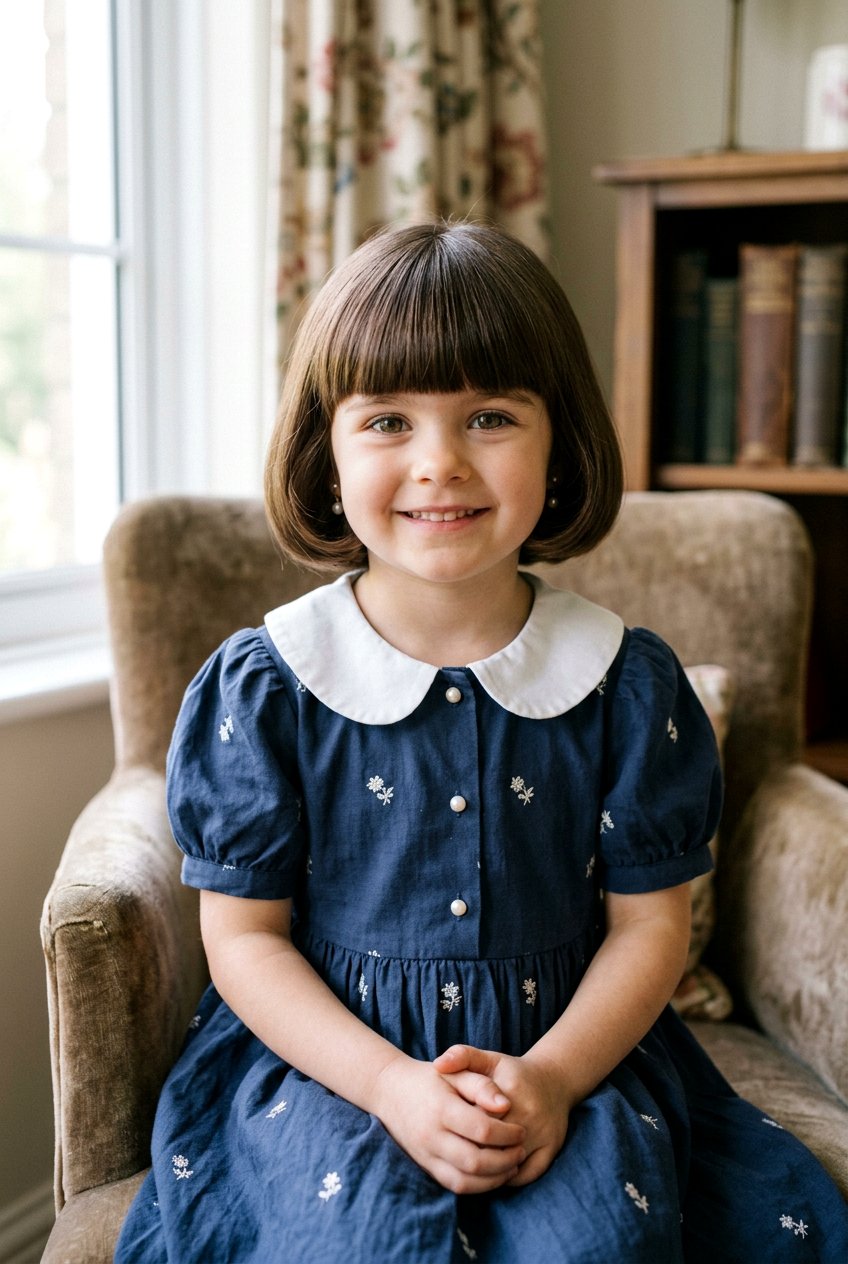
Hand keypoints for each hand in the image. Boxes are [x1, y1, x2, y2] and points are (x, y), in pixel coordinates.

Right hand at [370, 1053, 525, 1193]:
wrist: (391, 1091)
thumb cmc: (430, 1078)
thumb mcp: (456, 1072)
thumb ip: (482, 1085)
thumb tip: (506, 1105)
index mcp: (441, 1109)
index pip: (482, 1130)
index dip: (508, 1134)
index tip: (521, 1131)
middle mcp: (431, 1136)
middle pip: (476, 1161)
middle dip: (505, 1160)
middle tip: (522, 1151)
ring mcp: (426, 1155)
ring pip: (465, 1181)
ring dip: (494, 1179)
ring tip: (513, 1166)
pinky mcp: (425, 1167)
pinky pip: (454, 1186)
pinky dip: (478, 1186)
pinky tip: (494, 1175)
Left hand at [433, 1045, 570, 1186]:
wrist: (554, 1081)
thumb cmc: (513, 1073)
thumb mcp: (489, 1059)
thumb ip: (462, 1056)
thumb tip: (437, 1064)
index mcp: (508, 1091)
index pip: (476, 1119)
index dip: (461, 1128)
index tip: (452, 1130)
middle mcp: (528, 1113)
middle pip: (491, 1143)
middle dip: (472, 1149)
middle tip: (458, 1150)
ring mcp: (542, 1133)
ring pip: (508, 1162)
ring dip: (488, 1168)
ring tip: (472, 1163)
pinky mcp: (551, 1149)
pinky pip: (526, 1174)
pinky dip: (508, 1178)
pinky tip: (494, 1172)